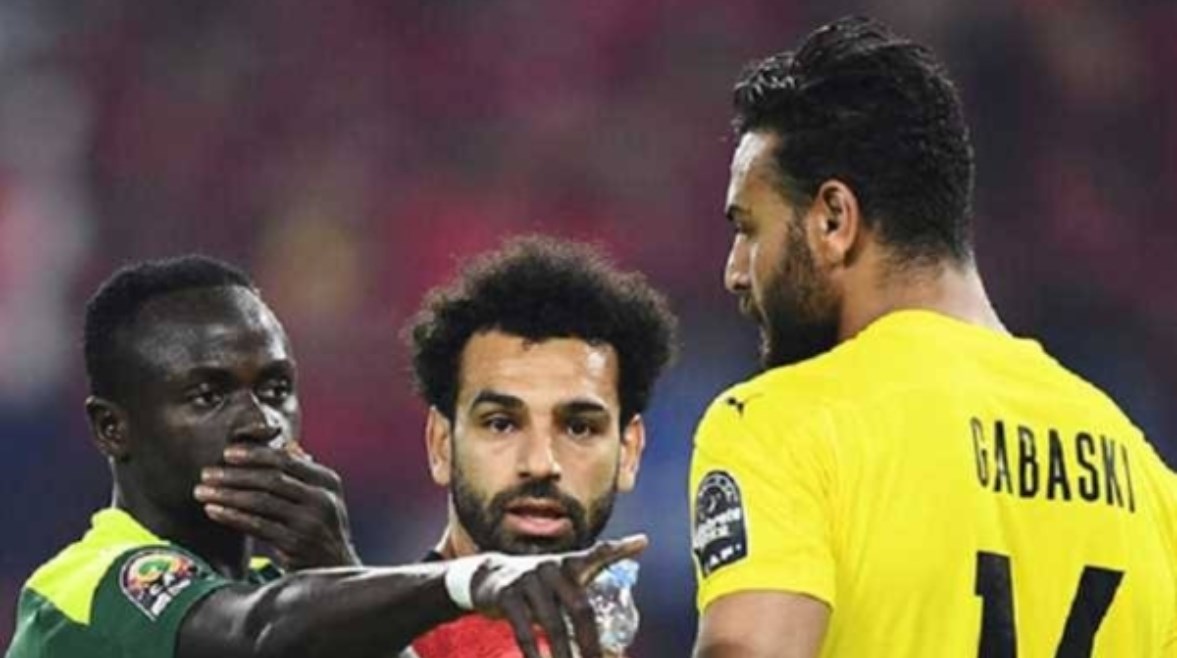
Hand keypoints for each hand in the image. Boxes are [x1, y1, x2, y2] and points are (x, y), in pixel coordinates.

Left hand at [194, 443, 360, 568]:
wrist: (336, 569)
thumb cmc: (323, 529)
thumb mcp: (324, 497)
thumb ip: (305, 474)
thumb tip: (286, 444)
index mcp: (328, 481)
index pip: (287, 460)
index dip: (255, 454)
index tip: (227, 453)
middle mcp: (322, 498)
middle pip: (271, 479)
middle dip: (235, 474)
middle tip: (206, 472)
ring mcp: (309, 522)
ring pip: (260, 501)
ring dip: (227, 494)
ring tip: (202, 491)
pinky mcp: (295, 544)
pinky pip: (257, 526)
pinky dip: (232, 516)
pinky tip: (213, 511)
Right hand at [469, 534, 646, 657]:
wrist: (488, 575)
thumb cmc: (537, 582)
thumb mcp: (562, 577)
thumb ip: (588, 584)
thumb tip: (618, 582)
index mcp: (569, 564)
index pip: (598, 554)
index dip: (619, 549)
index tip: (642, 541)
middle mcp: (551, 568)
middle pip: (580, 608)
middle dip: (592, 643)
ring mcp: (529, 580)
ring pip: (553, 625)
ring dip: (563, 654)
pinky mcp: (507, 595)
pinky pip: (523, 630)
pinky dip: (533, 652)